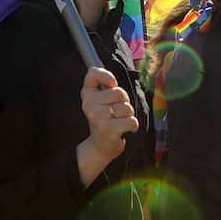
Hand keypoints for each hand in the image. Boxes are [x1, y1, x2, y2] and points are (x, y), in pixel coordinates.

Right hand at [76, 67, 137, 186]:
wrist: (101, 146)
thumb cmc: (106, 118)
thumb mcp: (102, 100)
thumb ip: (106, 86)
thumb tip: (113, 82)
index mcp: (87, 94)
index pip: (93, 74)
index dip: (106, 75)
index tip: (113, 83)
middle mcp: (89, 105)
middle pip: (119, 92)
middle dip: (125, 102)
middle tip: (117, 112)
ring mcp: (97, 117)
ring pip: (127, 108)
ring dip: (129, 115)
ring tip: (119, 121)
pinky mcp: (108, 130)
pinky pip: (131, 121)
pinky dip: (133, 126)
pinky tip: (124, 130)